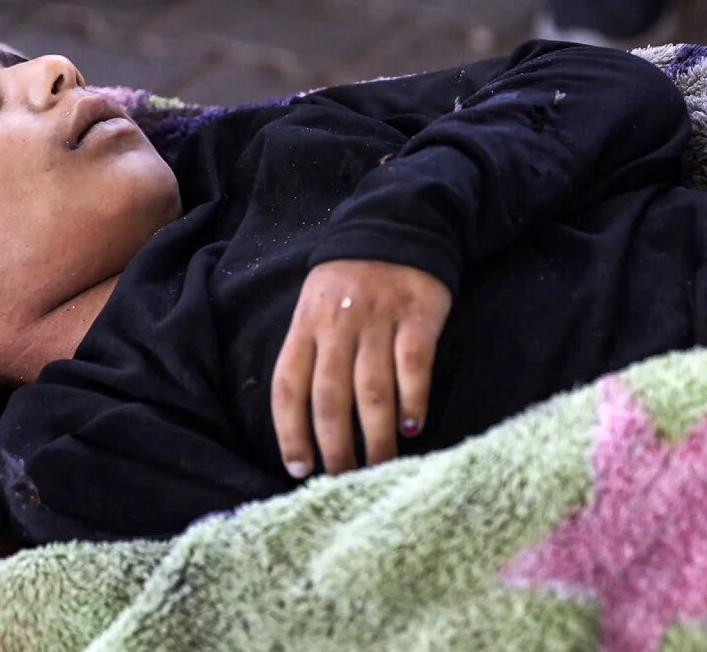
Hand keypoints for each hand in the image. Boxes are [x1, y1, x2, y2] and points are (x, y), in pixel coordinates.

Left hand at [272, 260, 451, 478]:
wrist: (398, 226)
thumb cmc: (349, 282)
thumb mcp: (315, 305)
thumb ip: (310, 353)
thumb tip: (305, 421)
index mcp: (306, 324)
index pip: (289, 387)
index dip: (290, 432)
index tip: (299, 468)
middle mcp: (337, 325)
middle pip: (330, 399)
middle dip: (334, 447)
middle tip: (343, 479)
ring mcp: (378, 320)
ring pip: (372, 392)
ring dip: (375, 437)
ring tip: (378, 467)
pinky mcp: (417, 316)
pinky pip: (413, 368)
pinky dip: (412, 402)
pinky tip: (412, 428)